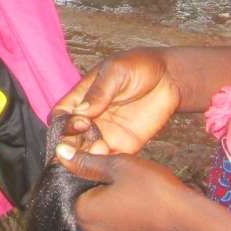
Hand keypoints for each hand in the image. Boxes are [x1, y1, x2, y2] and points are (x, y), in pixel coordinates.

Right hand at [52, 49, 181, 155]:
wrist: (170, 77)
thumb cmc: (139, 66)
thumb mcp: (116, 72)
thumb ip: (99, 92)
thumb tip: (80, 113)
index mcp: (81, 98)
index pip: (60, 116)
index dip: (63, 124)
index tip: (80, 123)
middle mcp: (90, 119)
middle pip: (68, 139)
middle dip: (70, 147)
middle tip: (86, 145)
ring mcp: (106, 133)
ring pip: (85, 153)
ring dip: (87, 157)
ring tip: (102, 149)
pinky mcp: (124, 145)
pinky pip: (108, 160)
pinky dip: (105, 164)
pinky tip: (112, 157)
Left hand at [56, 148, 196, 230]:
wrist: (189, 224)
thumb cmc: (154, 191)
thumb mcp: (119, 166)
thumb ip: (87, 161)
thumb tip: (60, 151)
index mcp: (82, 212)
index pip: (75, 188)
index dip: (93, 175)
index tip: (113, 171)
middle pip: (87, 206)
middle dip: (101, 193)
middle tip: (127, 182)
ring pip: (102, 220)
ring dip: (112, 208)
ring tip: (136, 196)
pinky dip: (123, 223)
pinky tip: (141, 212)